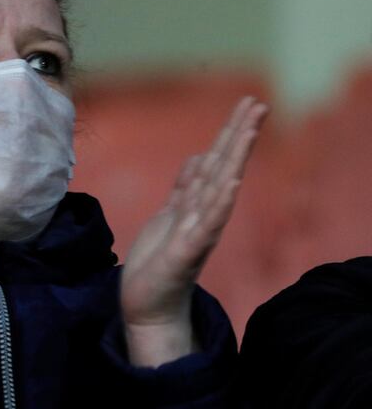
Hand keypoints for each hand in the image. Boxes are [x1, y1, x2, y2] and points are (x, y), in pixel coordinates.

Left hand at [120, 96, 267, 365]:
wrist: (148, 306)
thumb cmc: (159, 262)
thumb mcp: (169, 215)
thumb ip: (185, 187)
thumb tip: (200, 155)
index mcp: (197, 204)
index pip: (217, 161)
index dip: (231, 132)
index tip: (249, 103)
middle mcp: (204, 215)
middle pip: (224, 167)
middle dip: (240, 135)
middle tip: (260, 103)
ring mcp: (198, 233)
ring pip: (221, 188)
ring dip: (236, 158)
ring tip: (250, 129)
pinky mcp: (187, 252)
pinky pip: (207, 224)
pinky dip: (221, 202)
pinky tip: (233, 182)